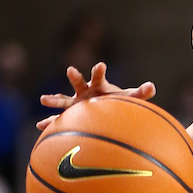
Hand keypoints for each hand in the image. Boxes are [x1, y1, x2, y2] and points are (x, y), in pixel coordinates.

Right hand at [37, 62, 155, 129]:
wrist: (107, 108)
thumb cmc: (119, 102)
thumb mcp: (130, 98)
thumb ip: (140, 92)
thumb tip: (152, 86)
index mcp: (99, 85)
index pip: (99, 76)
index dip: (99, 71)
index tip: (101, 65)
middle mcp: (85, 91)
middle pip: (79, 83)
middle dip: (75, 77)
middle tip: (70, 70)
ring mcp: (77, 103)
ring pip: (64, 100)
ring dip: (54, 100)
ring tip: (43, 99)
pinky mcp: (73, 115)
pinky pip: (59, 119)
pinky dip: (51, 122)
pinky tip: (40, 127)